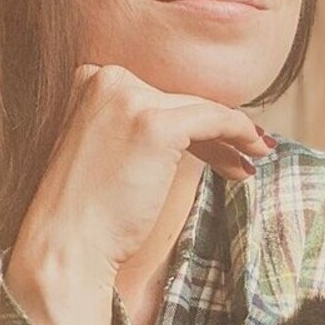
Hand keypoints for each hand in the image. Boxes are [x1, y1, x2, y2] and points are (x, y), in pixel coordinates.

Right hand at [17, 63, 271, 282]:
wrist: (67, 246)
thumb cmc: (88, 214)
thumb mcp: (106, 152)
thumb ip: (135, 129)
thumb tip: (194, 125)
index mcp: (88, 80)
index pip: (156, 95)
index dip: (190, 122)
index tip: (215, 144)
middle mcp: (106, 79)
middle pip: (179, 101)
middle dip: (213, 132)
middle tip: (241, 157)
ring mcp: (129, 99)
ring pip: (200, 110)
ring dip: (233, 134)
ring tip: (253, 157)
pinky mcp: (155, 125)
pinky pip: (214, 119)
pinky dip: (240, 132)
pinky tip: (256, 150)